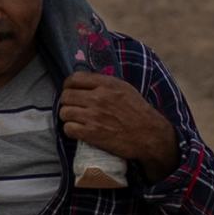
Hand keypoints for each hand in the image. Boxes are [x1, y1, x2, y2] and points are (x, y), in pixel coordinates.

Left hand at [59, 73, 178, 180]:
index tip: (71, 91)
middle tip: (73, 108)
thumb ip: (106, 84)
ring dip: (68, 117)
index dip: (69, 85)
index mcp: (107, 84)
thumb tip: (87, 83)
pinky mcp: (91, 133)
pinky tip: (78, 131)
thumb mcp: (125, 89)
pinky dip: (70, 130)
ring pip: (64, 112)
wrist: (149, 135)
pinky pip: (68, 128)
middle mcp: (98, 97)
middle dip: (67, 102)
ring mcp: (93, 116)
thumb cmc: (139, 112)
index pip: (75, 78)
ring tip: (75, 120)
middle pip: (66, 96)